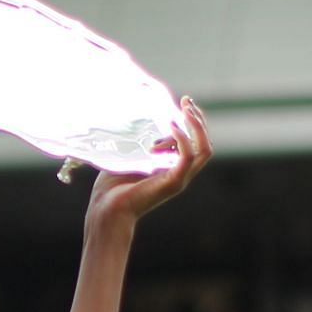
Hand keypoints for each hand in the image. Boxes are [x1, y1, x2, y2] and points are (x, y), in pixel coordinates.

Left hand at [85, 96, 212, 226]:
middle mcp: (179, 173)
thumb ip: (139, 142)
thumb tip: (140, 121)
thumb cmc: (111, 187)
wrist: (106, 210)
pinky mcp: (173, 182)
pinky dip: (183, 139)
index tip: (181, 104)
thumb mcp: (128, 157)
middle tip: (186, 101)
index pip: (194, 142)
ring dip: (198, 126)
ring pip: (204, 149)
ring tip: (185, 109)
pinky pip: (188, 157)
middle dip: (198, 120)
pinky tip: (171, 127)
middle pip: (204, 143)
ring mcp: (178, 179)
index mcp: (171, 168)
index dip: (190, 122)